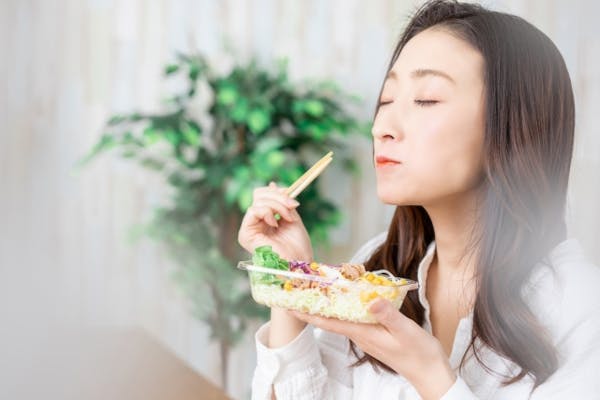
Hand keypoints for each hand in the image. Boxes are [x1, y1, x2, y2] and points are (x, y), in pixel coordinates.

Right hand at [238, 182, 312, 260]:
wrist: (299, 263)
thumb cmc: (298, 246)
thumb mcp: (291, 217)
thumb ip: (282, 203)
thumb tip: (272, 184)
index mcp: (264, 220)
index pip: (263, 196)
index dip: (277, 192)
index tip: (292, 198)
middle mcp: (255, 223)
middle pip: (259, 195)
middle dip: (279, 198)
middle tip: (293, 206)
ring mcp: (249, 229)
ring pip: (258, 201)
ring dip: (277, 206)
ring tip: (288, 218)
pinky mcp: (245, 235)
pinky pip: (252, 211)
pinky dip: (267, 212)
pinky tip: (275, 223)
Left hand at [289, 299, 455, 399]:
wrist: (429, 373)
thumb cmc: (419, 353)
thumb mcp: (405, 330)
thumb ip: (387, 314)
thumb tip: (369, 299)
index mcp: (363, 333)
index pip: (329, 321)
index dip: (309, 312)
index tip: (291, 303)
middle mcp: (360, 334)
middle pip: (330, 318)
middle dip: (313, 305)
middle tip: (298, 290)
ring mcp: (366, 335)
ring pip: (340, 318)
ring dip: (327, 305)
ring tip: (315, 290)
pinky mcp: (374, 335)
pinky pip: (353, 319)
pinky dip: (345, 307)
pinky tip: (346, 299)